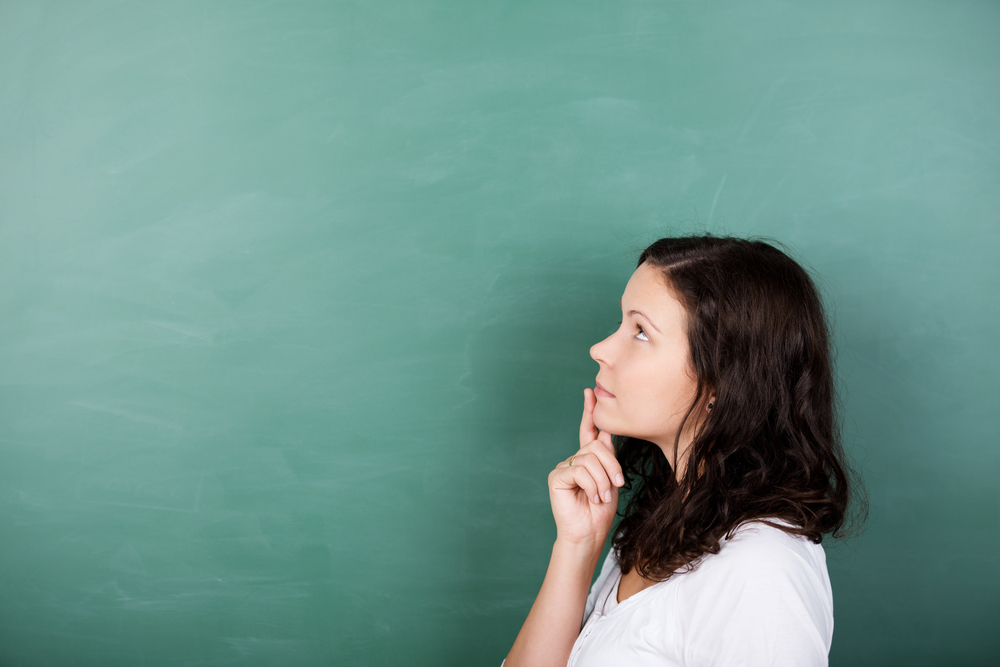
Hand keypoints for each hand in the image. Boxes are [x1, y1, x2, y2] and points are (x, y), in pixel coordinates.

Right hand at [547, 388, 624, 549]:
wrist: (589, 534)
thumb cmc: (601, 512)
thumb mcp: (611, 479)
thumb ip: (607, 456)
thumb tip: (607, 433)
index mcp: (588, 459)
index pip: (589, 431)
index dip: (589, 411)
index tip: (590, 391)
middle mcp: (574, 460)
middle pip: (597, 446)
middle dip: (612, 466)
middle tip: (616, 485)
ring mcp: (564, 467)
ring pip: (591, 458)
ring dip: (604, 481)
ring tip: (602, 497)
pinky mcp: (557, 476)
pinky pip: (580, 470)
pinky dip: (593, 485)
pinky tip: (591, 497)